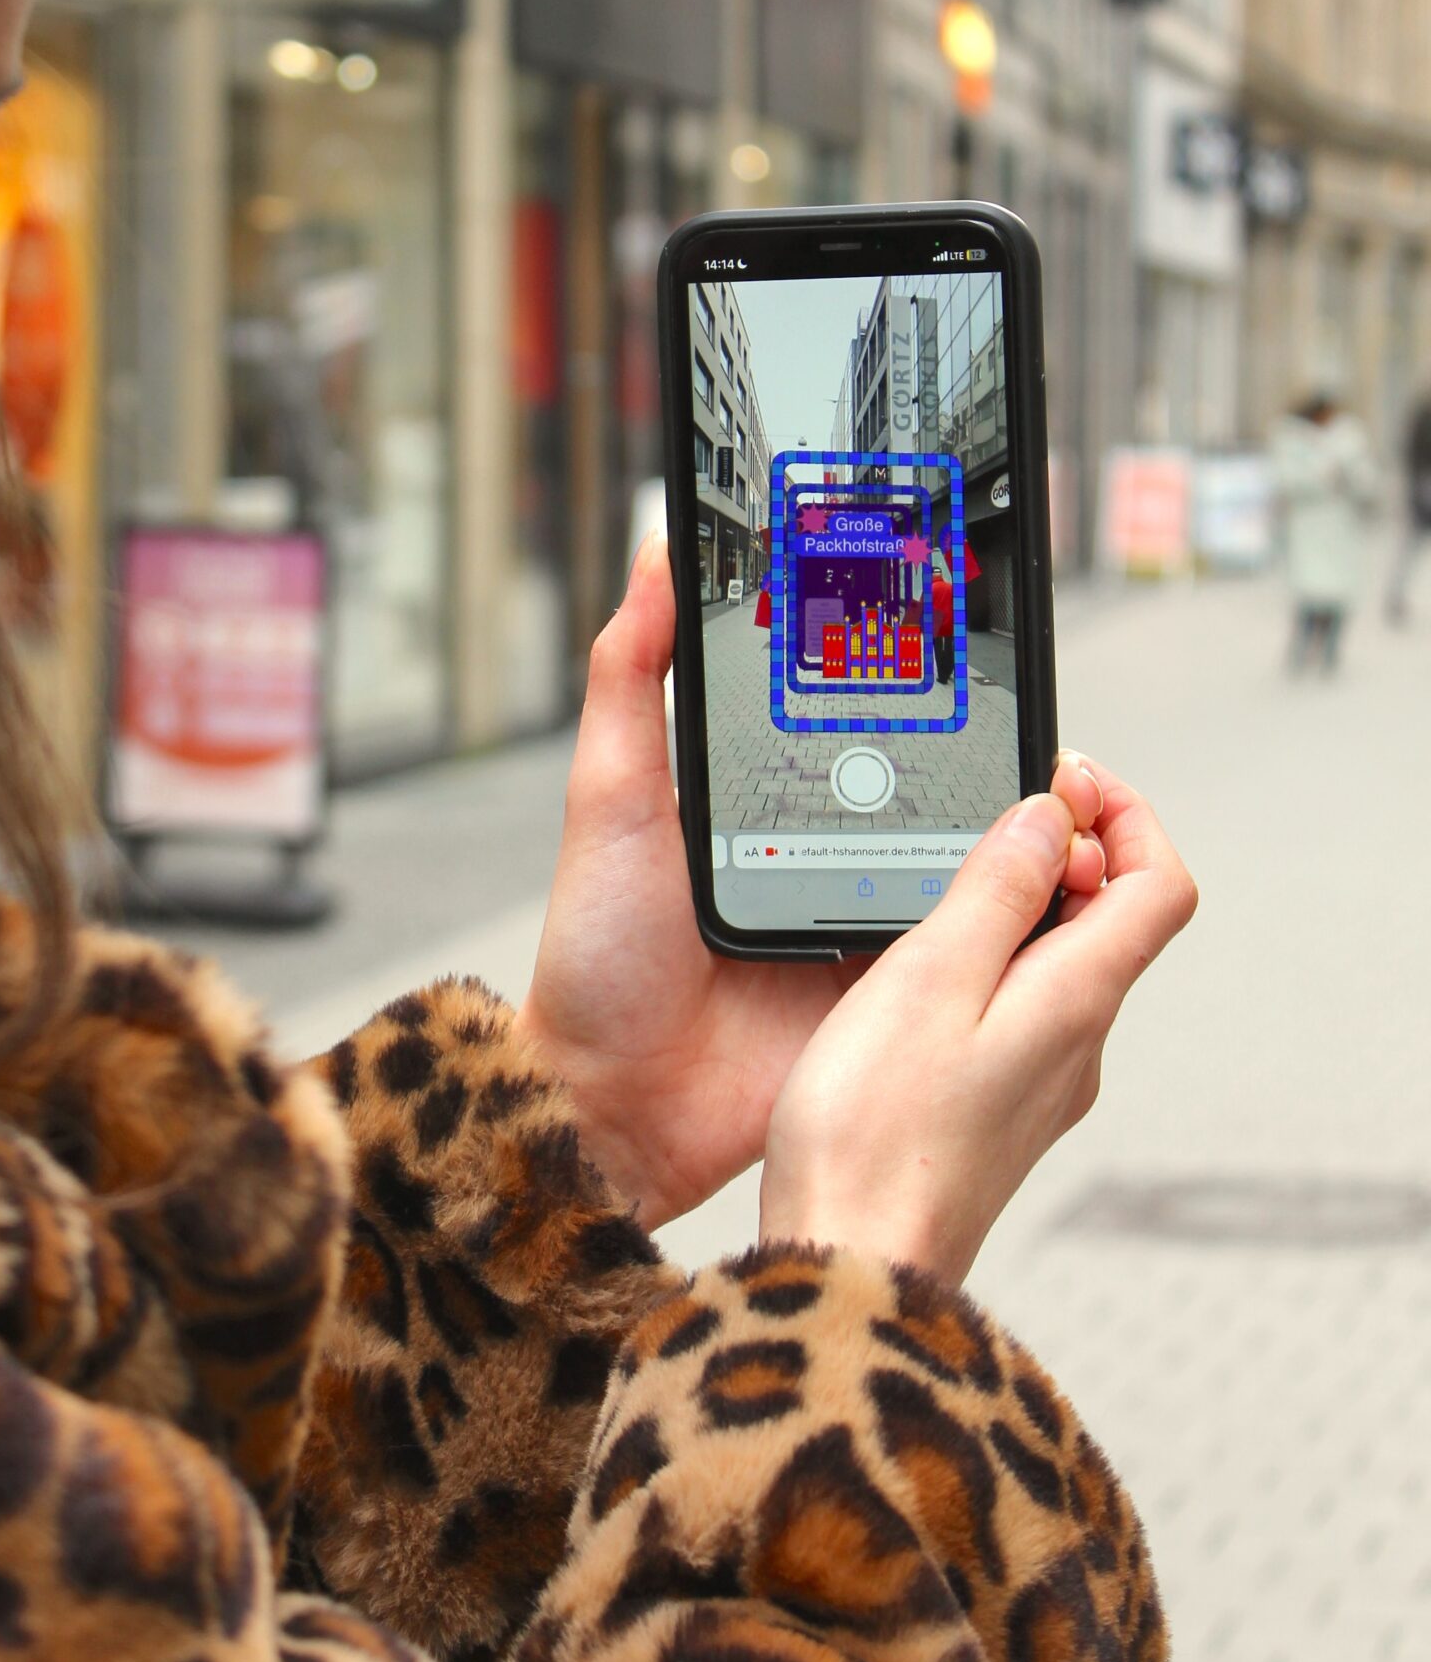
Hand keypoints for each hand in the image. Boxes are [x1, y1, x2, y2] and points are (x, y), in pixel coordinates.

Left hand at [516, 540, 1030, 1229]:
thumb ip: (631, 677)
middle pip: (930, 786)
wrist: (617, 1107)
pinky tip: (1047, 889)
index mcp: (768, 797)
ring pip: (967, 866)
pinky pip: (966, 952)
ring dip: (1016, 839)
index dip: (908, 672)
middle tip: (1039, 727)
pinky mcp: (894, 994)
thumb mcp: (607, 799)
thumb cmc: (597, 958)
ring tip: (1065, 798)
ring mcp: (866, 923)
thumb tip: (655, 554)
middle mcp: (828, 852)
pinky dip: (1006, 925)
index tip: (960, 615)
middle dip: (990, 758)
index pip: (854, 715)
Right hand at [759, 756, 1196, 1282]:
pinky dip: (985, 960)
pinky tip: (912, 969)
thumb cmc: (876, 1138)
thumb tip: (1048, 819)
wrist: (851, 1263)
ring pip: (1060, 963)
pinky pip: (1017, 1009)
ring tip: (935, 883)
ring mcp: (1038, 1084)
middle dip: (1063, 847)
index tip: (1061, 778)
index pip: (1161, 885)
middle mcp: (1075, 1045)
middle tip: (985, 816)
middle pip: (1112, 918)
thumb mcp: (929, 978)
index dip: (1128, 813)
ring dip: (1018, 903)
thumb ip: (995, 891)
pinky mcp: (992, 1111)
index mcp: (1075, 1002)